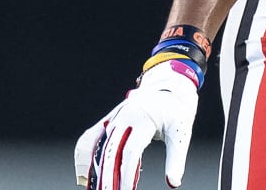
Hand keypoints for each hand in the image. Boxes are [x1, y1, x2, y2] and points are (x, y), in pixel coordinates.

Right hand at [74, 61, 199, 188]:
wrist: (171, 85)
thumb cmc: (177, 111)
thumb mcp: (181, 133)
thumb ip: (176, 159)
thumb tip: (173, 184)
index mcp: (143, 119)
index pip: (130, 152)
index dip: (126, 174)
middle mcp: (124, 117)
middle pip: (109, 151)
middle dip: (107, 177)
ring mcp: (113, 118)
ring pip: (96, 146)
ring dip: (93, 169)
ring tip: (96, 187)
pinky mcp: (108, 120)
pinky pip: (90, 138)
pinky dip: (84, 156)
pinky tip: (86, 175)